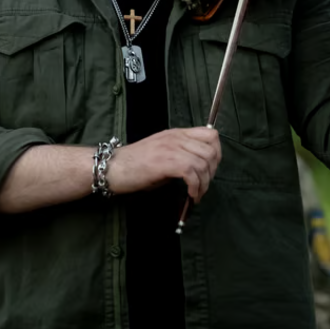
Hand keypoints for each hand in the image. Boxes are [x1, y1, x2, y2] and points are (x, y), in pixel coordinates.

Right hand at [106, 126, 221, 202]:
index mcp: (176, 133)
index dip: (217, 153)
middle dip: (213, 171)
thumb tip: (199, 169)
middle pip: (211, 149)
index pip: (210, 134)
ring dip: (205, 183)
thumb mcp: (162, 152)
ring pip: (203, 162)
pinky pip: (192, 172)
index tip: (210, 170)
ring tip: (197, 194)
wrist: (112, 167)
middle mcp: (176, 137)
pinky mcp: (165, 162)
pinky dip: (196, 186)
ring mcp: (171, 148)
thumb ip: (180, 154)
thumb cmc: (135, 164)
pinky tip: (191, 194)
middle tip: (204, 185)